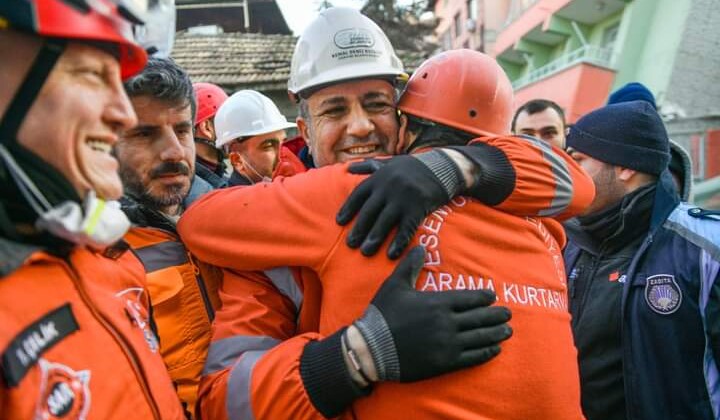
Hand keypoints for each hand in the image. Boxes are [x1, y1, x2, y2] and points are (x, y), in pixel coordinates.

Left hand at [337, 152, 460, 258]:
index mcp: (379, 177)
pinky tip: (392, 254)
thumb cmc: (413, 168)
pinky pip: (406, 228)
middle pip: (369, 211)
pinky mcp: (418, 207)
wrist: (443, 167)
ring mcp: (403, 197)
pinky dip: (398, 242)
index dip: (348, 208)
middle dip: (359, 228)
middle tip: (351, 244)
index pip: (358, 194)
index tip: (339, 222)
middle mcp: (388, 186)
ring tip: (365, 252)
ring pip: (385, 221)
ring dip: (374, 238)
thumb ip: (369, 166)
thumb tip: (348, 168)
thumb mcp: (390, 163)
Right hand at [354, 246, 511, 382]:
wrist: (372, 348)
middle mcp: (447, 322)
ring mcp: (448, 344)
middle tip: (508, 314)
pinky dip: (486, 352)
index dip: (485, 298)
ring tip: (507, 331)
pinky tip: (495, 350)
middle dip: (497, 315)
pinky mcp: (445, 363)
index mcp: (438, 302)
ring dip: (497, 333)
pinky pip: (473, 357)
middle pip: (480, 317)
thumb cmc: (382, 314)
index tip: (493, 297)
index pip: (470, 298)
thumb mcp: (394, 285)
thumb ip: (410, 265)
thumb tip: (420, 246)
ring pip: (481, 337)